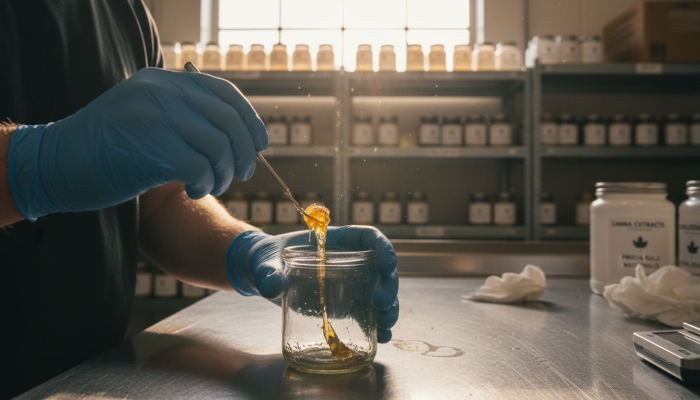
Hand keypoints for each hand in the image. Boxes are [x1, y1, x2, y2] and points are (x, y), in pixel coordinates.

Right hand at [7, 68, 266, 220]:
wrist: (55, 162)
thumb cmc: (106, 146)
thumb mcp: (145, 115)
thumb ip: (183, 114)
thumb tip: (236, 134)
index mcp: (164, 81)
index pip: (225, 93)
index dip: (250, 120)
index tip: (260, 144)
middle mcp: (162, 93)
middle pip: (229, 121)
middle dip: (244, 152)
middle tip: (241, 173)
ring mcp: (156, 118)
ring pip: (219, 147)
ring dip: (224, 173)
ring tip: (211, 185)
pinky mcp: (151, 149)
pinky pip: (201, 168)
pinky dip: (205, 184)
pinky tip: (193, 190)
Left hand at [227, 226, 399, 342]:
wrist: (265, 275)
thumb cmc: (269, 260)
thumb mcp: (266, 263)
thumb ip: (268, 273)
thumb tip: (270, 287)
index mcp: (337, 241)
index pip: (370, 238)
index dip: (385, 249)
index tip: (388, 265)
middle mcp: (352, 261)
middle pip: (381, 269)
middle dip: (388, 287)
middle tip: (380, 305)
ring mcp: (352, 283)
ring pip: (381, 293)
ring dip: (388, 309)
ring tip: (385, 327)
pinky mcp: (347, 304)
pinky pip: (369, 312)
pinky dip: (378, 326)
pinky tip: (381, 337)